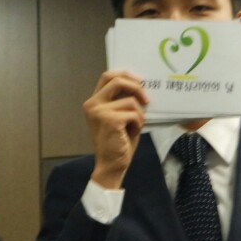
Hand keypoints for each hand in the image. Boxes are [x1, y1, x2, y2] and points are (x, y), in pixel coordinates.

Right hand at [82, 70, 148, 188]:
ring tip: (134, 127)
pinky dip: (138, 123)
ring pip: (131, 101)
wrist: (111, 165)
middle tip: (147, 100)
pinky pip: (134, 114)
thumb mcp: (118, 116)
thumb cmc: (117, 142)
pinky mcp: (110, 120)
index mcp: (93, 102)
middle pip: (118, 81)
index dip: (126, 75)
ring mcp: (100, 111)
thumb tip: (140, 85)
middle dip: (137, 88)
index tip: (140, 82)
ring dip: (139, 115)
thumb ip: (122, 100)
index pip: (107, 76)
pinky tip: (131, 133)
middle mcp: (92, 104)